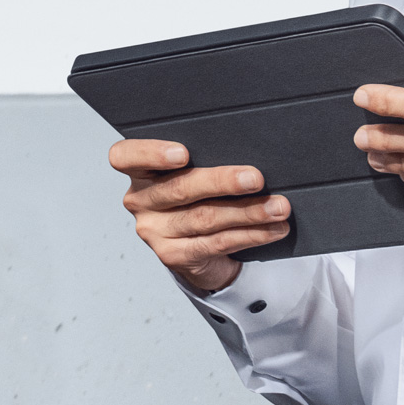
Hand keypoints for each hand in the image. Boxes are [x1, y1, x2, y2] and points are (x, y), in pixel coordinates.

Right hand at [109, 140, 289, 296]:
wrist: (199, 245)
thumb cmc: (200, 197)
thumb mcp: (195, 173)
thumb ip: (206, 161)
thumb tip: (252, 148)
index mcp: (139, 172)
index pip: (125, 157)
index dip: (150, 153)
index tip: (182, 153)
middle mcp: (140, 201)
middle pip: (179, 189)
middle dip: (222, 182)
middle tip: (256, 178)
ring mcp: (154, 231)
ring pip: (204, 218)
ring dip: (248, 212)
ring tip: (278, 207)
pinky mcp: (174, 256)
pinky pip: (217, 243)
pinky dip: (251, 235)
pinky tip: (273, 228)